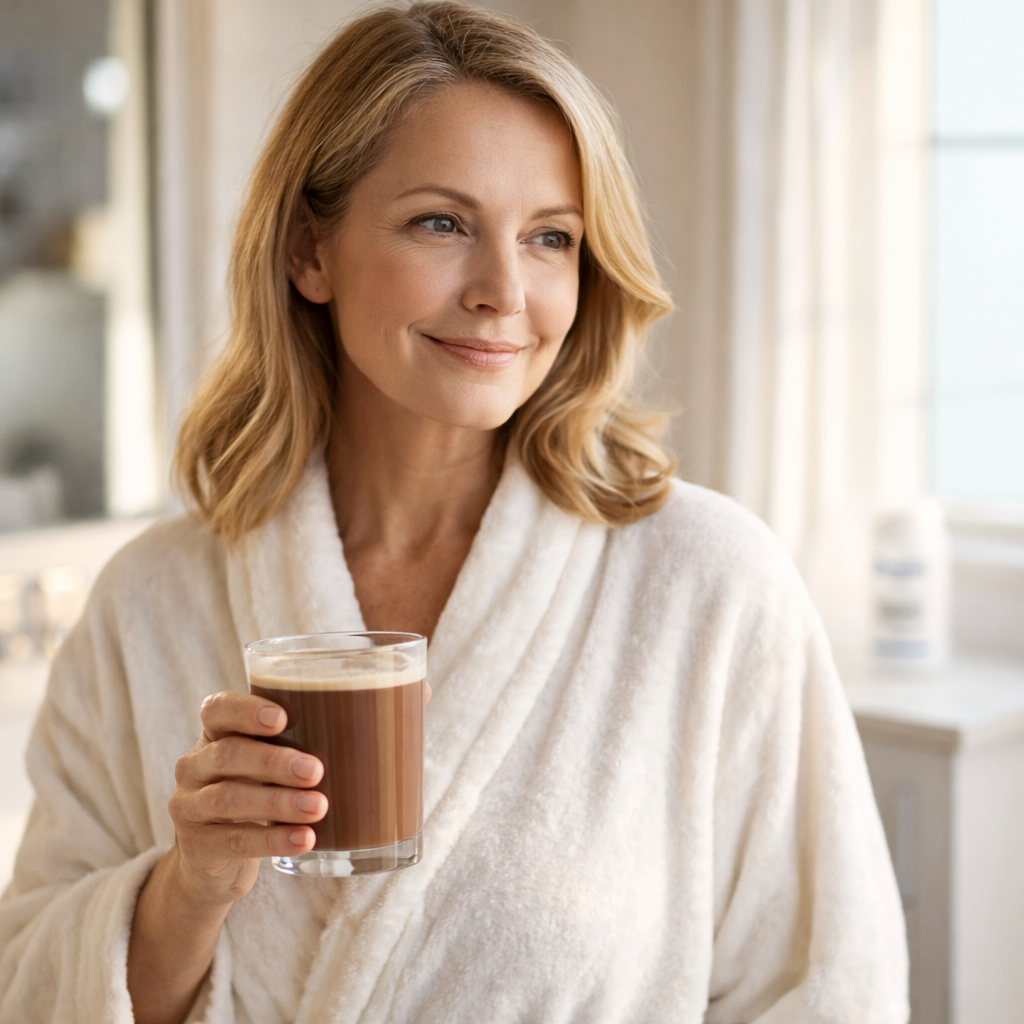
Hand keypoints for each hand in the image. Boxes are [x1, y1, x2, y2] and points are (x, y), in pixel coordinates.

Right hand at [166, 691, 326, 905]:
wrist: (216, 861)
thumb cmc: (258, 794)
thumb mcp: (268, 766)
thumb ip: (298, 746)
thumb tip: (375, 732)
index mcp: (215, 734)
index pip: (218, 709)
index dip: (246, 710)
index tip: (283, 718)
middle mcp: (195, 765)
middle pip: (229, 754)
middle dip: (275, 761)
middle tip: (316, 770)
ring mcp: (189, 806)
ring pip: (229, 798)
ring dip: (278, 802)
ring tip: (318, 807)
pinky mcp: (196, 846)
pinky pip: (234, 841)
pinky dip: (272, 840)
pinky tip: (304, 839)